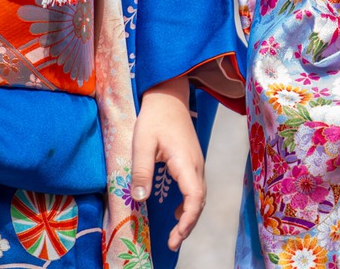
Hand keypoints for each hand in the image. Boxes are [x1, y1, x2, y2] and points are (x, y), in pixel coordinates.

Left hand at [131, 76, 205, 250]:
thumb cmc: (155, 117)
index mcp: (186, 162)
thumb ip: (142, 171)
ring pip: (199, 195)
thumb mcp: (142, 143)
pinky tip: (178, 211)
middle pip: (200, 201)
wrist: (169, 96)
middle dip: (189, 224)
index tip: (177, 236)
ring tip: (176, 234)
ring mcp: (196, 163)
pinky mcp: (192, 161)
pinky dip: (190, 204)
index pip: (195, 197)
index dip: (189, 219)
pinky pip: (196, 188)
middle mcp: (196, 165)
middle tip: (172, 243)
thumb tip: (140, 199)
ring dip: (190, 216)